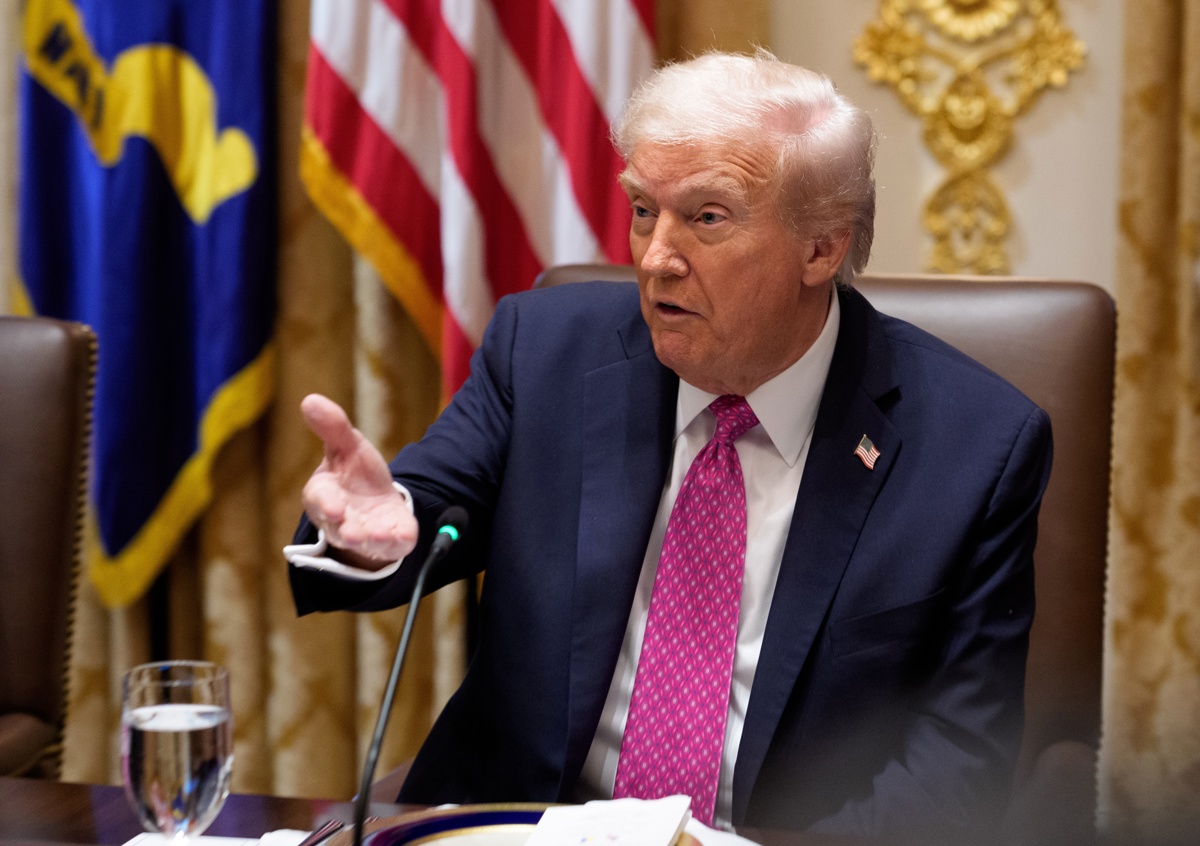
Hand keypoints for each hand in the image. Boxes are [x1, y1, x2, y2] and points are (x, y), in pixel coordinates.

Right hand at [299, 393, 418, 568]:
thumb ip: (333, 427)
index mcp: (324, 496)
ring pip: (364, 542)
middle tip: (352, 532)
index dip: (326, 505)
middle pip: (340, 528)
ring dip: (369, 540)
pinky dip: (396, 541)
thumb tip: (310, 399)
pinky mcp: (390, 541)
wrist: (378, 503)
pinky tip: (402, 536)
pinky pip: (392, 545)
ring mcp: (365, 534)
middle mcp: (341, 521)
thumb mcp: (347, 447)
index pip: (320, 501)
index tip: (334, 507)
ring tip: (374, 535)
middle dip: (346, 530)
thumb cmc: (355, 475)